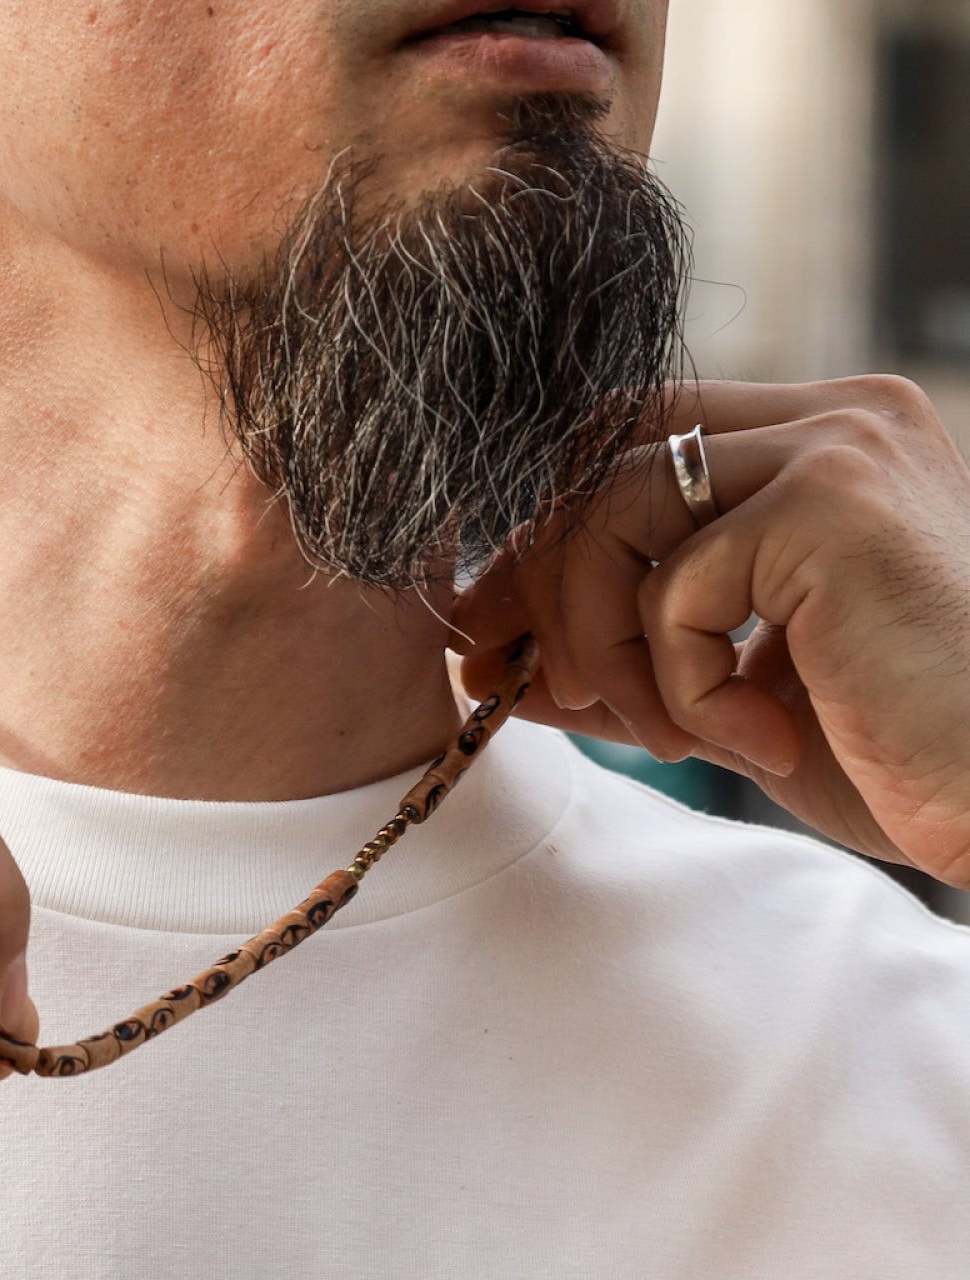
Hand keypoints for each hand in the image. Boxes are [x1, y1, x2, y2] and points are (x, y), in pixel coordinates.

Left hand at [451, 376, 969, 887]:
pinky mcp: (830, 507)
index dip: (542, 533)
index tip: (493, 631)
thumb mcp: (724, 698)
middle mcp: (832, 417)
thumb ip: (622, 658)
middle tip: (522, 679)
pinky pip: (674, 589)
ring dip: (604, 644)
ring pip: (614, 509)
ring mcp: (837, 448)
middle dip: (536, 572)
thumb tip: (494, 654)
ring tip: (671, 734)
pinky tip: (764, 738)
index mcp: (816, 444)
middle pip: (601, 446)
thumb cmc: (893, 755)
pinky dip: (687, 687)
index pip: (631, 440)